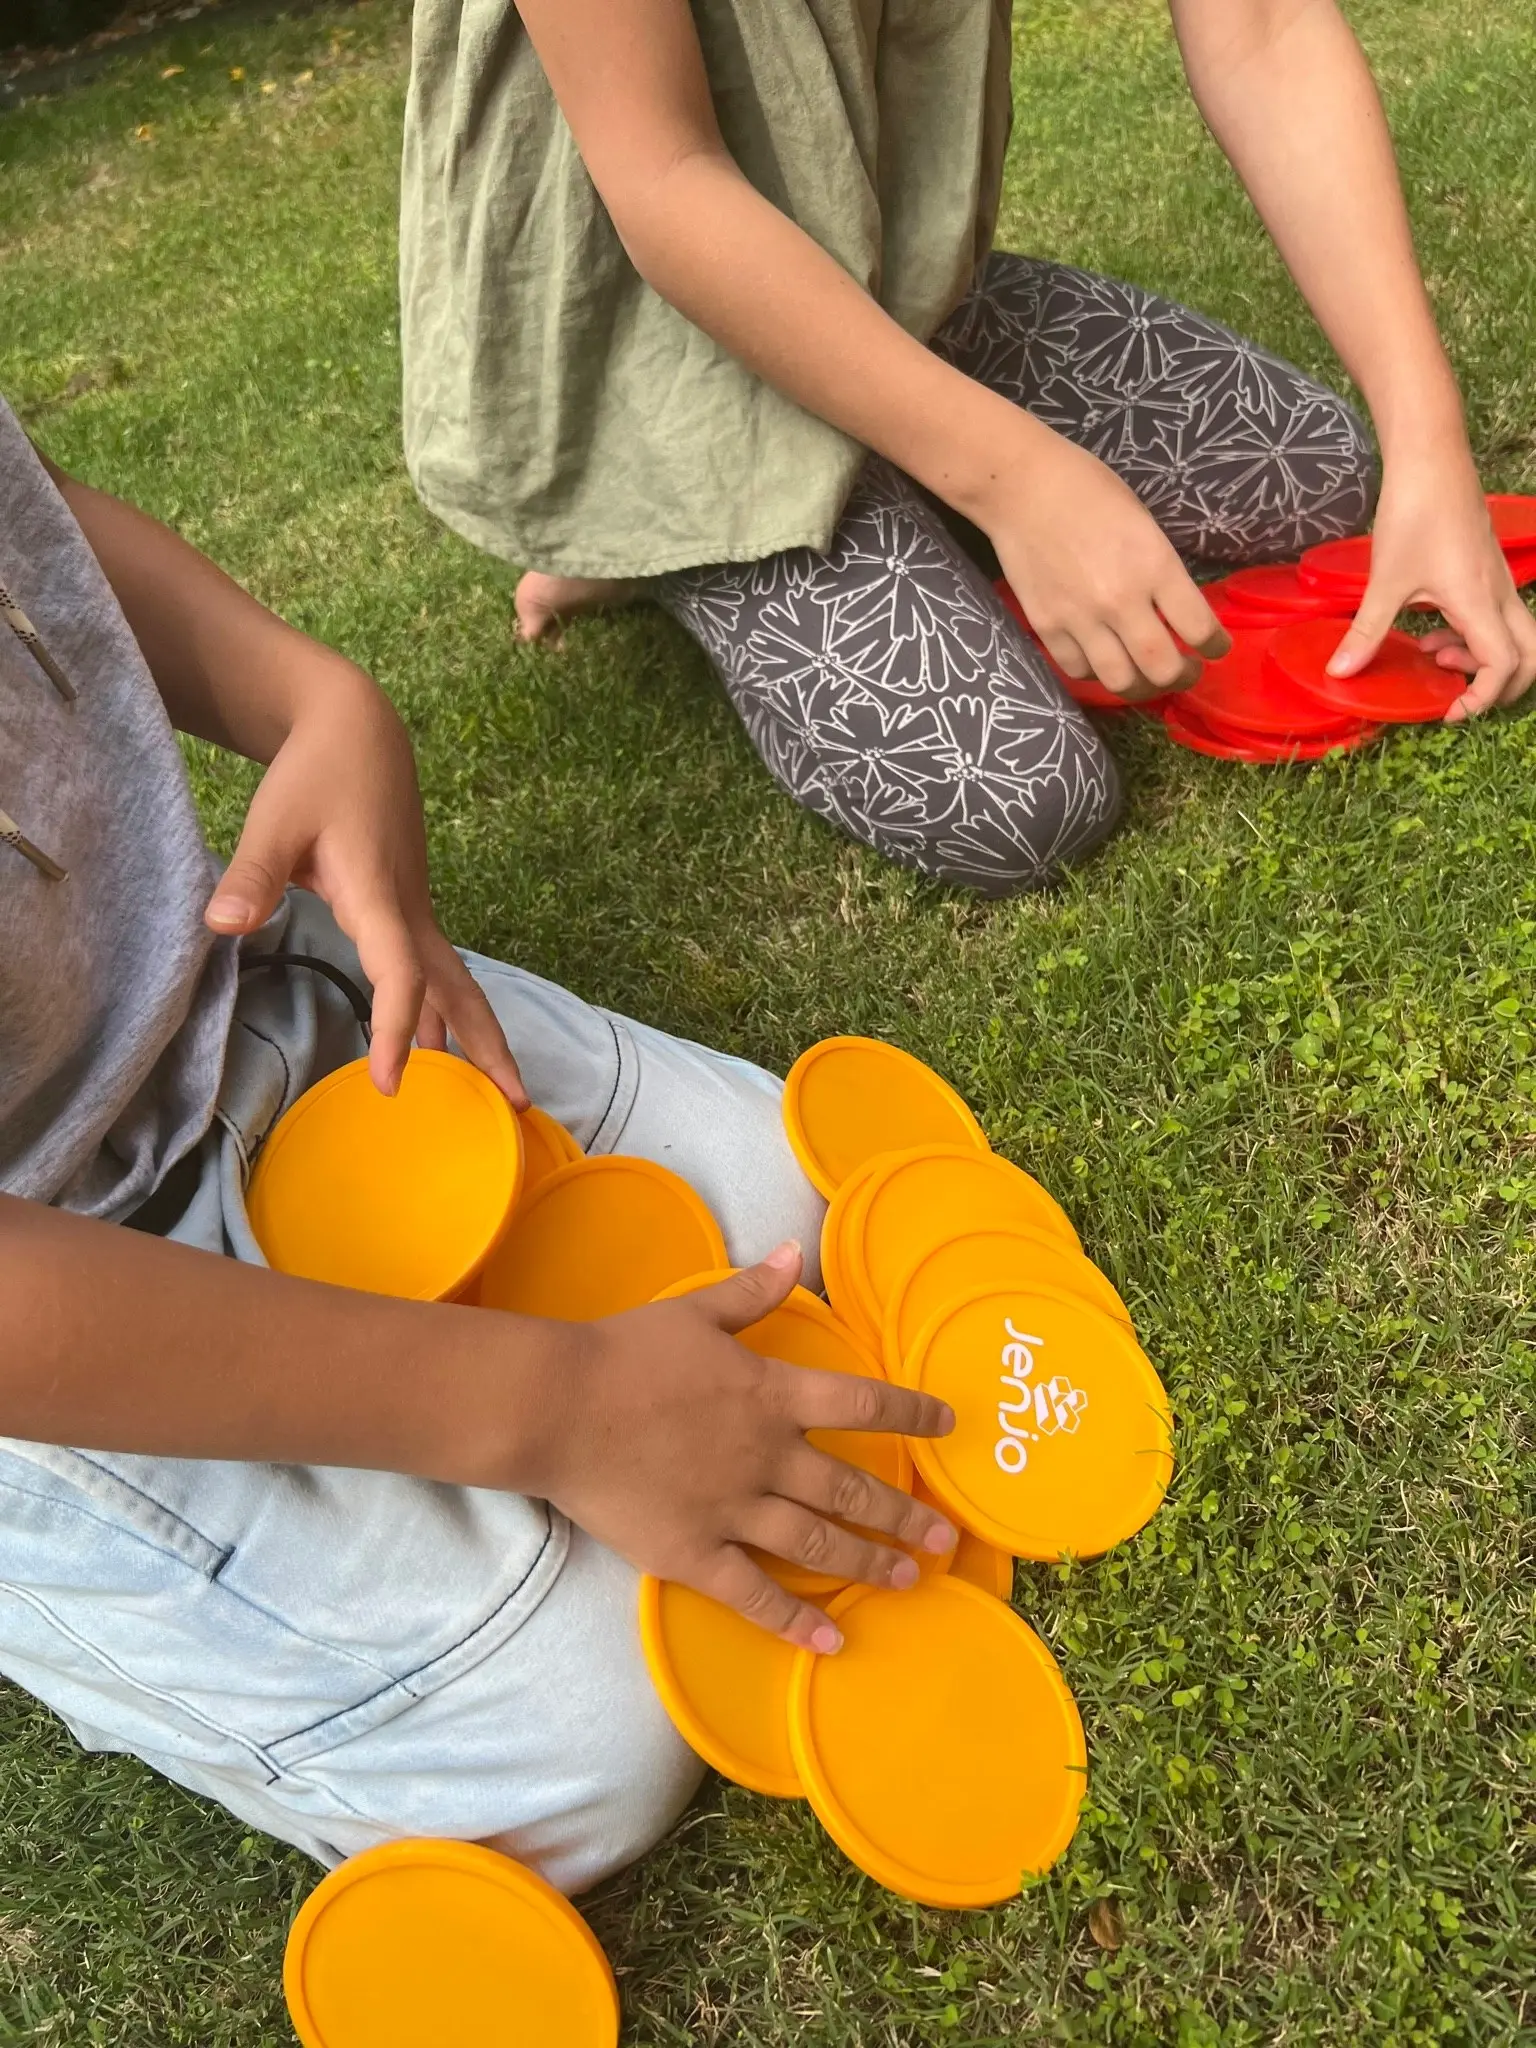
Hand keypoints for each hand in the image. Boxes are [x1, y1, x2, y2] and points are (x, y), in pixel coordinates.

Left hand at [203, 663, 527, 1102]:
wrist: (358, 730)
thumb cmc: (317, 773)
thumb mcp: (275, 819)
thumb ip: (253, 874)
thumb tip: (222, 926)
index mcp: (379, 894)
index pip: (401, 972)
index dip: (398, 1025)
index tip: (389, 1080)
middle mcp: (408, 909)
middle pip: (458, 985)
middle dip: (487, 1042)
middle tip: (517, 1101)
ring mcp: (413, 908)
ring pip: (452, 979)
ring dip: (471, 1029)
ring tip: (492, 1089)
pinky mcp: (405, 904)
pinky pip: (433, 967)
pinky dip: (441, 1006)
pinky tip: (436, 1037)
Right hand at [524, 1245, 957, 1649]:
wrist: (558, 1406)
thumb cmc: (624, 1352)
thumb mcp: (695, 1311)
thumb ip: (753, 1291)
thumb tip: (796, 1250)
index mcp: (770, 1395)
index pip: (862, 1402)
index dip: (911, 1412)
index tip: (947, 1423)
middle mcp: (765, 1456)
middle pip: (850, 1491)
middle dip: (903, 1517)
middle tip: (945, 1541)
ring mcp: (732, 1509)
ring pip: (817, 1545)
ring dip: (868, 1564)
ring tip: (908, 1580)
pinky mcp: (694, 1553)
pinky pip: (754, 1595)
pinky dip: (795, 1621)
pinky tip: (830, 1641)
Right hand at [981, 421, 1230, 699]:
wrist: (1022, 488)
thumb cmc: (1089, 491)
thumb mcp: (1144, 524)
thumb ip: (1161, 570)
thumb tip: (1173, 610)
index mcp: (1155, 566)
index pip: (1199, 629)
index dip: (1215, 647)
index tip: (1215, 649)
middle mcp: (1121, 601)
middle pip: (1162, 669)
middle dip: (1182, 677)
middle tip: (1186, 670)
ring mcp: (1080, 619)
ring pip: (1121, 681)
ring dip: (1142, 687)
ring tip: (1147, 677)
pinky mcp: (1047, 627)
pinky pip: (1079, 670)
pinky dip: (1098, 672)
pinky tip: (1105, 660)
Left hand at [1327, 441, 1535, 720]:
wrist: (1432, 457)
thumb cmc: (1413, 512)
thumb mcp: (1386, 579)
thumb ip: (1367, 631)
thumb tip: (1340, 672)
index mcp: (1480, 602)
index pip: (1504, 665)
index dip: (1482, 699)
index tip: (1447, 712)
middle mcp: (1499, 593)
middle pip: (1530, 655)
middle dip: (1502, 685)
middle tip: (1457, 694)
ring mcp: (1497, 579)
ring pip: (1515, 634)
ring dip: (1482, 658)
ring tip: (1433, 656)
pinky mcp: (1487, 568)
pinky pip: (1497, 614)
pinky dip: (1474, 634)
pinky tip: (1431, 631)